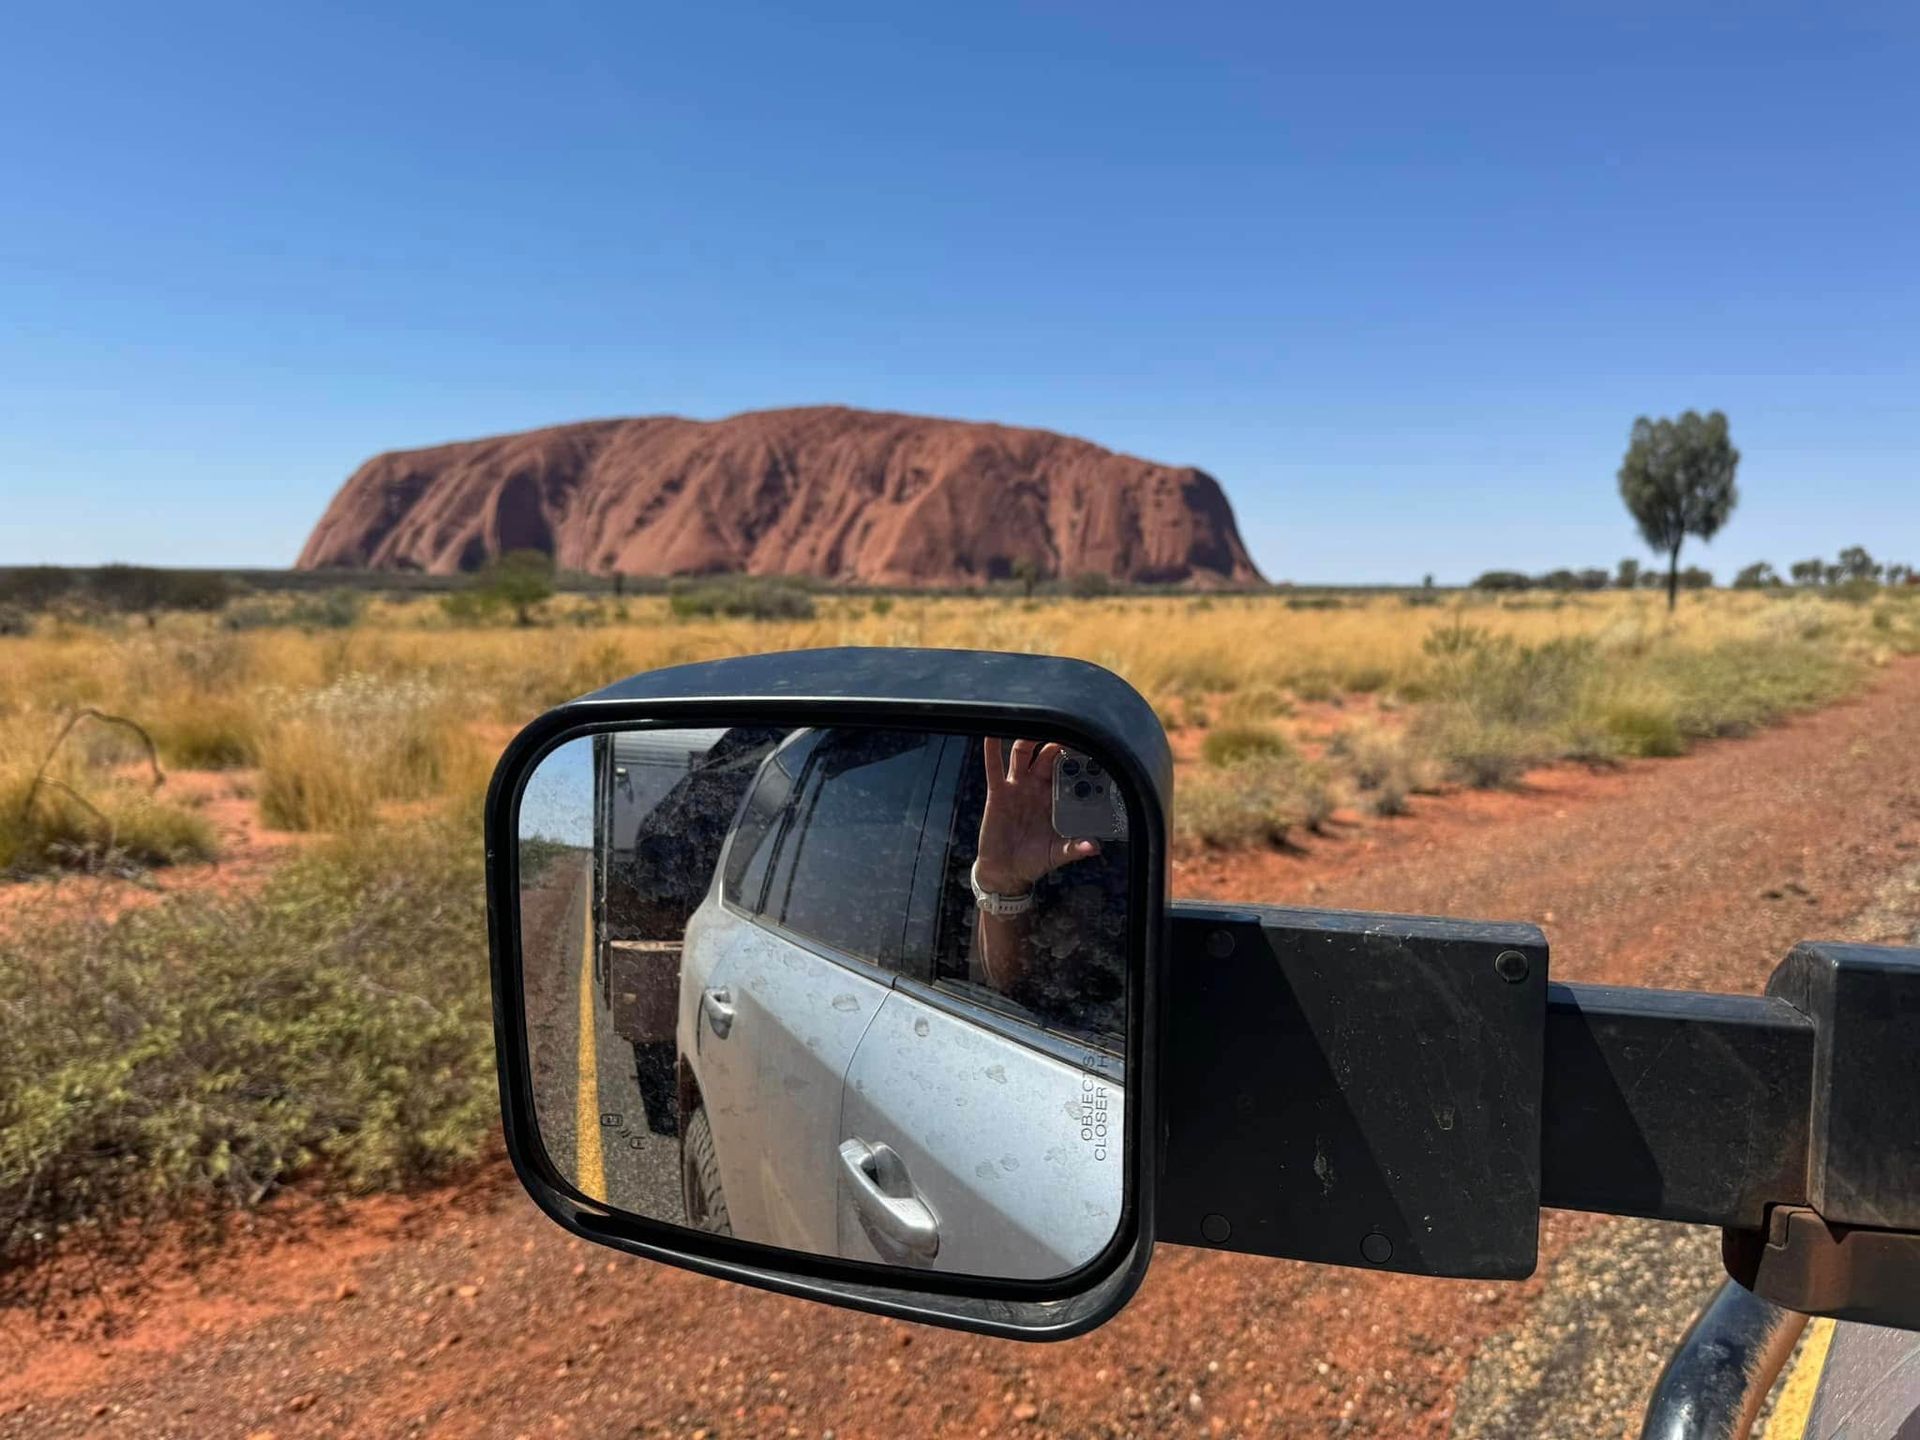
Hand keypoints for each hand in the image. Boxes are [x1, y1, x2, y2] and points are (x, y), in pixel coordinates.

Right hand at [975, 738, 1099, 895]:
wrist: (1005, 871)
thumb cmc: (1034, 861)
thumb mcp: (1057, 854)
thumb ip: (1073, 848)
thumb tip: (1094, 847)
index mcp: (1054, 800)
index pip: (1067, 772)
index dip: (1076, 760)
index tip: (1089, 746)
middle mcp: (1037, 788)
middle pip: (1047, 756)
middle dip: (1056, 742)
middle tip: (1065, 726)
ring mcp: (1017, 788)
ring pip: (1023, 755)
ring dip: (1029, 738)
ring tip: (1034, 721)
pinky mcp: (998, 792)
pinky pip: (994, 767)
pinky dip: (992, 749)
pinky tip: (991, 734)